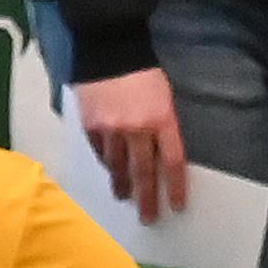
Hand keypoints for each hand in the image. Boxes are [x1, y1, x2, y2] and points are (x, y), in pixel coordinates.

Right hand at [77, 63, 191, 223]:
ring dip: (122, 185)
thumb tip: (159, 154)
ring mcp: (111, 129)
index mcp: (161, 119)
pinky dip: (105, 162)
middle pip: (143, 172)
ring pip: (117, 166)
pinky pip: (100, 152)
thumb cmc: (142, 72)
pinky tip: (108, 169)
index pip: (172, 161)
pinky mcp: (91, 126)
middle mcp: (137, 128)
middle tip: (148, 218)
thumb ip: (163, 125)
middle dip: (146, 198)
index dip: (176, 186)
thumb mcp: (163, 96)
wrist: (108, 49)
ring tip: (124, 196)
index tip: (177, 205)